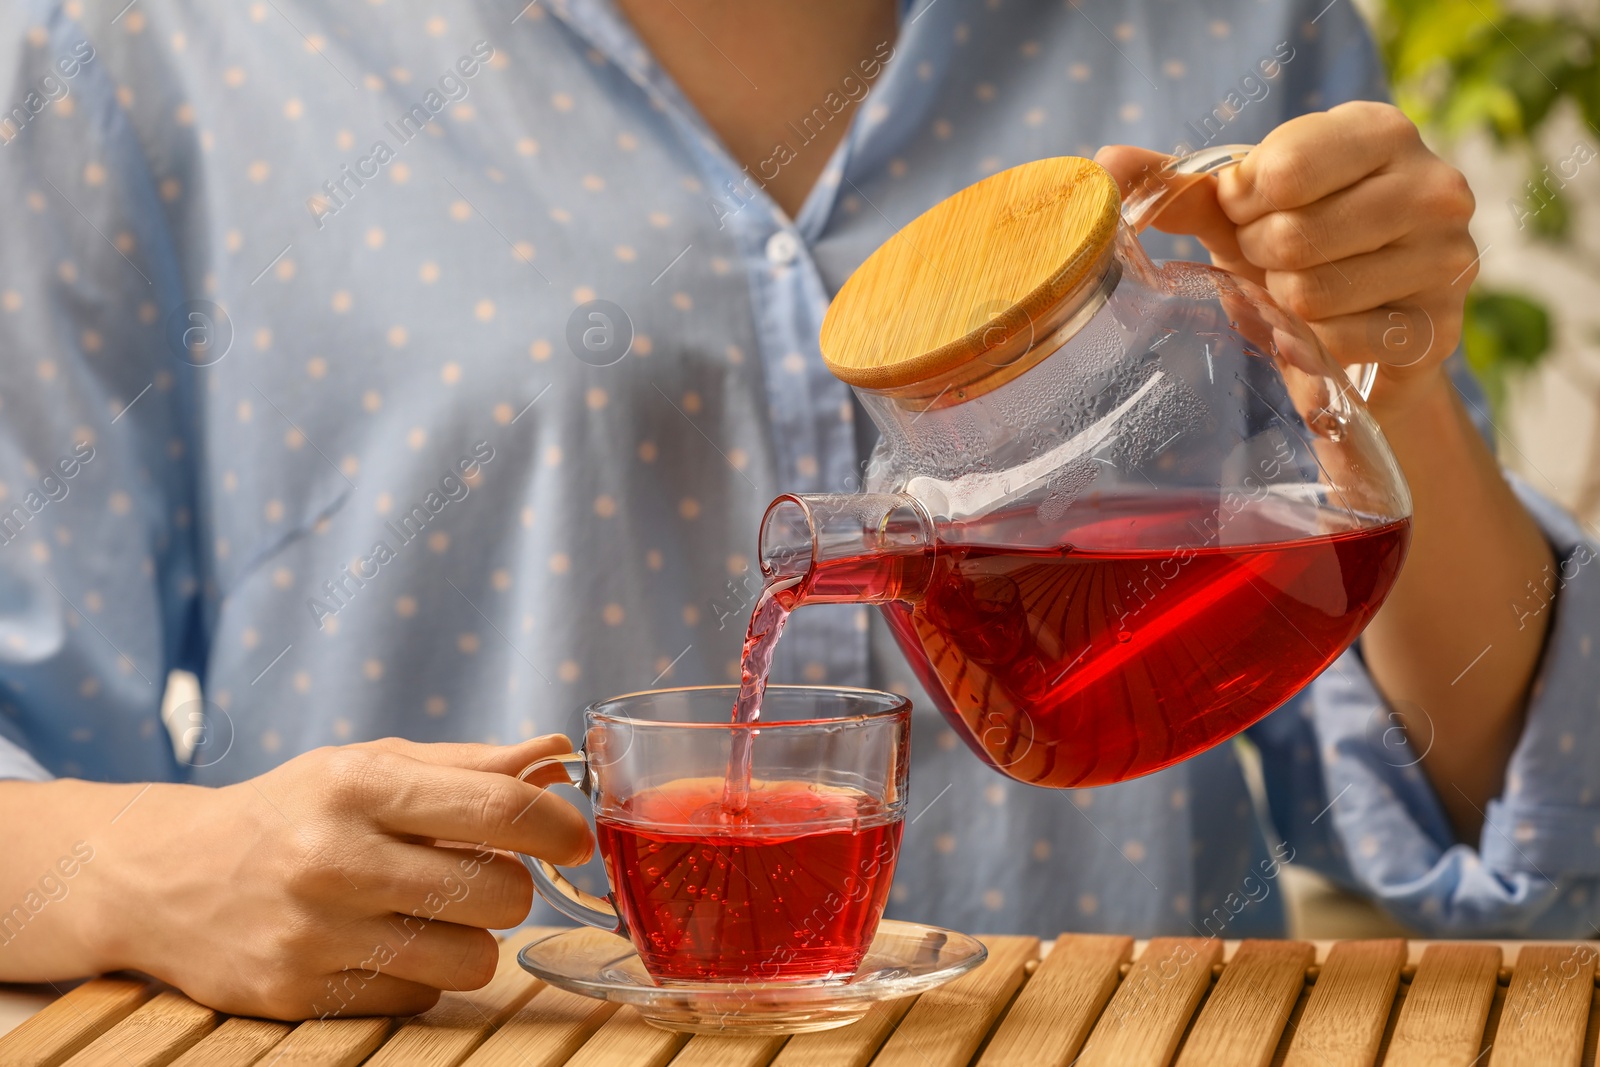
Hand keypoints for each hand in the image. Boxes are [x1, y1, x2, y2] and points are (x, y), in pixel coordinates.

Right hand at [87, 735, 590, 1018]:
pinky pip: (418, 1000)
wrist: (163, 875)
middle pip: (500, 894)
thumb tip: (558, 755)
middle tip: (480, 876)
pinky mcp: (298, 995)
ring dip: (471, 940)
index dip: (559, 829)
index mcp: (360, 785)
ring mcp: (314, 933)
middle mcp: (335, 858)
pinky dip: (416, 978)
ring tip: (433, 914)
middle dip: (510, 888)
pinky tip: (377, 946)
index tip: (575, 841)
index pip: (500, 809)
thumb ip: (469, 765)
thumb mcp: (368, 766)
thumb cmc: (291, 810)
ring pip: (472, 961)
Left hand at [1096, 101, 1477, 410]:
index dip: (1241, 206)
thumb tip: (1105, 166)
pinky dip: (1313, 347)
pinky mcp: (1440, 328)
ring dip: (1284, 306)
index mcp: (1379, 132)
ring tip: (1300, 294)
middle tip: (1274, 262)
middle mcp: (1432, 185)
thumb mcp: (1240, 208)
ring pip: (1313, 295)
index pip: (1279, 172)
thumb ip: (1178, 187)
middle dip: (1260, 261)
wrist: (1365, 324)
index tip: (1250, 212)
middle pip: (1293, 238)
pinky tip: (1327, 333)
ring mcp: (1447, 258)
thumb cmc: (1299, 243)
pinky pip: (1339, 345)